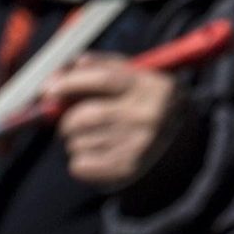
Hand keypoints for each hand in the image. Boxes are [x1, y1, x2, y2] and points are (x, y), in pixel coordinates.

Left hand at [43, 56, 183, 190]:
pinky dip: (78, 160)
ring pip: (78, 143)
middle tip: (70, 122)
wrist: (185, 145)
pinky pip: (81, 165)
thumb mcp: (140, 77)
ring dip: (73, 140)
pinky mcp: (127, 169)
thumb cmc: (149, 104)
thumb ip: (107, 65)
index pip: (104, 80)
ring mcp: (137, 145)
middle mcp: (146, 116)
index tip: (48, 89)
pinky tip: (95, 154)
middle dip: (67, 120)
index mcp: (150, 87)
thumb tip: (73, 64)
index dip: (70, 82)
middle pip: (84, 116)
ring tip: (90, 138)